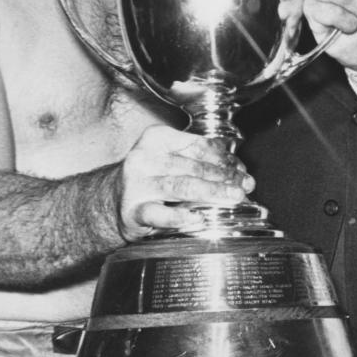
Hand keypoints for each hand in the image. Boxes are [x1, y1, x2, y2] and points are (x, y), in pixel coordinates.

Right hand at [116, 125, 254, 240]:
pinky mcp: (132, 211)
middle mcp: (144, 158)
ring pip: (180, 186)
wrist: (112, 201)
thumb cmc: (152, 177)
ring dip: (212, 192)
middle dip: (223, 177)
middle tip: (244, 187)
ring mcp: (137, 184)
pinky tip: (198, 219)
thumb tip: (239, 173)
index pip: (198, 146)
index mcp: (157, 138)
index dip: (224, 158)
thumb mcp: (173, 159)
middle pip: (193, 166)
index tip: (242, 171)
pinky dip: (180, 217)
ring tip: (233, 198)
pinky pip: (158, 214)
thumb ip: (201, 160)